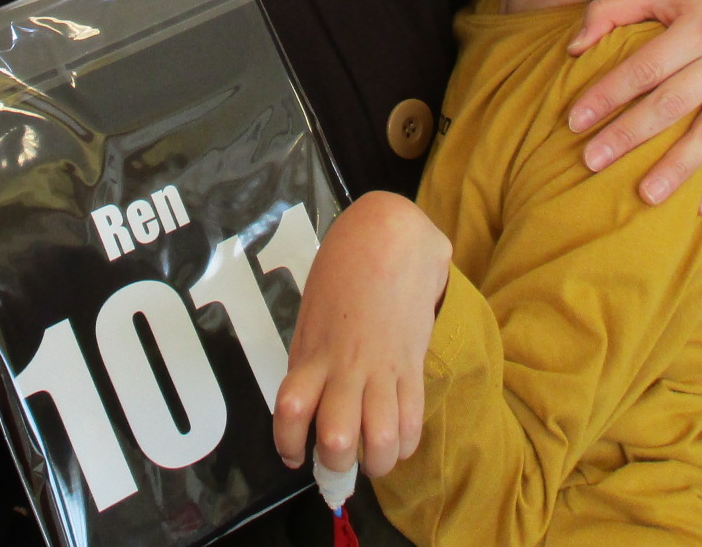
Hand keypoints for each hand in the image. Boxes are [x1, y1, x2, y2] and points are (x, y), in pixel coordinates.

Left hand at [273, 192, 448, 479]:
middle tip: (337, 464)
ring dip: (376, 463)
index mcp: (312, 351)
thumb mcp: (313, 312)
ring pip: (379, 439)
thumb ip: (310, 355)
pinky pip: (412, 418)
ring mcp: (381, 367)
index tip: (294, 456)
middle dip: (335, 465)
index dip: (288, 444)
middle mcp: (344, 366)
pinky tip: (399, 444)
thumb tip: (308, 394)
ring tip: (373, 461)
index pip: (289, 411)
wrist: (389, 236)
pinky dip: (405, 444)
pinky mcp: (413, 362)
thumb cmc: (344, 267)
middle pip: (336, 438)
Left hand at [564, 0, 701, 214]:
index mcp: (701, 25)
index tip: (575, 120)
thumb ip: (610, 11)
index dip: (609, 94)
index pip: (646, 67)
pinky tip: (700, 206)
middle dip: (630, 135)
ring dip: (677, 168)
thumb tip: (573, 50)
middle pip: (673, 104)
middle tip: (592, 161)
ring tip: (645, 196)